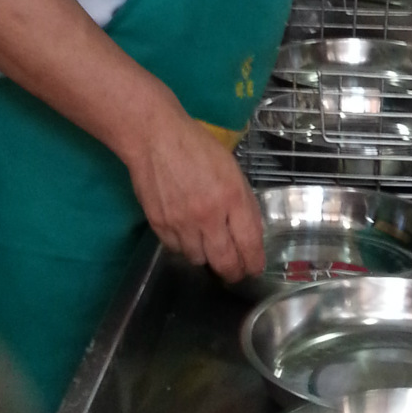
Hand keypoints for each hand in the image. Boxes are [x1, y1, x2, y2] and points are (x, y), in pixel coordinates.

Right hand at [124, 99, 265, 280]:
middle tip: (235, 272)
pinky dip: (184, 248)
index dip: (254, 262)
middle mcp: (208, 216)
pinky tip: (188, 236)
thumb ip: (243, 203)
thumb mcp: (233, 172)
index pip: (249, 243)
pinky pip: (176, 250)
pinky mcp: (159, 225)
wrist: (156, 139)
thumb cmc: (199, 149)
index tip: (255, 268)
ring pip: (199, 260)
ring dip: (207, 258)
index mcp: (232, 198)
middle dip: (233, 272)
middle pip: (224, 262)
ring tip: (209, 248)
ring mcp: (181, 223)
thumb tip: (251, 233)